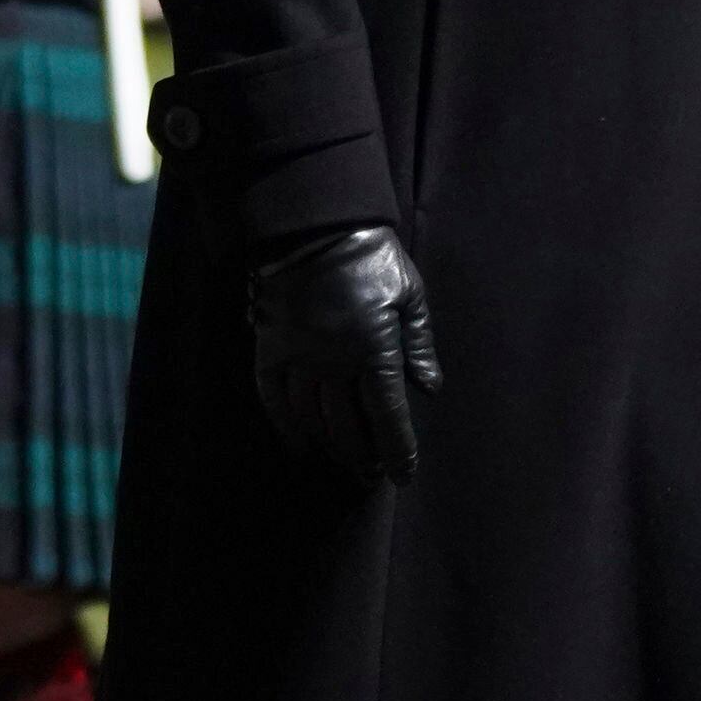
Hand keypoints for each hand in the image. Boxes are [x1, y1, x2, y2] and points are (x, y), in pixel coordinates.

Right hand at [248, 225, 440, 484]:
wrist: (313, 224)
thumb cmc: (371, 256)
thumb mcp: (409, 294)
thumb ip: (419, 343)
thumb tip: (429, 387)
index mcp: (374, 350)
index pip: (388, 416)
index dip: (396, 451)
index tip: (402, 475)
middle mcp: (334, 362)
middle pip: (348, 425)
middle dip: (362, 455)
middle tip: (371, 472)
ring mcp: (299, 355)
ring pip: (312, 416)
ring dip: (329, 445)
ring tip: (341, 460)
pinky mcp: (271, 344)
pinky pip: (273, 395)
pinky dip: (284, 423)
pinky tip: (298, 442)